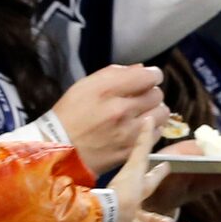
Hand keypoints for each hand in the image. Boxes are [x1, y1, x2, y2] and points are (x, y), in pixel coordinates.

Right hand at [48, 64, 165, 176]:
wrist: (58, 152)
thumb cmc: (68, 115)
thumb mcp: (83, 86)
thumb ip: (113, 73)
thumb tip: (141, 69)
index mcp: (107, 90)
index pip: (149, 76)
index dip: (151, 76)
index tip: (146, 80)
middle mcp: (121, 110)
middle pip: (157, 94)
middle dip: (150, 94)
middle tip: (139, 99)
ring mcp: (128, 132)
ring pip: (162, 114)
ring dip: (154, 111)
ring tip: (141, 114)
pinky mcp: (132, 150)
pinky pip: (156, 134)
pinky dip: (151, 129)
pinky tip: (137, 129)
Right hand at [103, 123, 188, 221]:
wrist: (102, 217)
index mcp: (130, 217)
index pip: (148, 217)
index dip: (159, 221)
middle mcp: (128, 197)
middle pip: (147, 185)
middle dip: (156, 177)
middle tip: (165, 167)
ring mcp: (129, 180)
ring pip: (141, 160)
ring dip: (146, 146)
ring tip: (151, 132)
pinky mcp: (131, 167)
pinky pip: (140, 147)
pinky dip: (144, 135)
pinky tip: (147, 121)